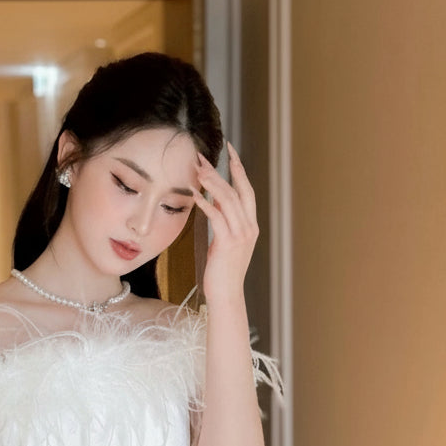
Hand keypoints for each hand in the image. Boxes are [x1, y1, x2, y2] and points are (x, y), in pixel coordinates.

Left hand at [191, 142, 258, 305]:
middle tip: (204, 156)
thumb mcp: (226, 241)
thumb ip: (224, 220)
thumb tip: (214, 199)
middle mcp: (249, 226)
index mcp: (251, 224)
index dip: (239, 168)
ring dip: (212, 183)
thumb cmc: (223, 271)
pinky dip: (206, 203)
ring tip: (197, 171)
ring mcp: (241, 235)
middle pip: (238, 189)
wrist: (226, 295)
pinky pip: (217, 217)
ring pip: (228, 200)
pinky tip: (195, 195)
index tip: (230, 150)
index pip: (247, 189)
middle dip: (222, 170)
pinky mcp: (228, 243)